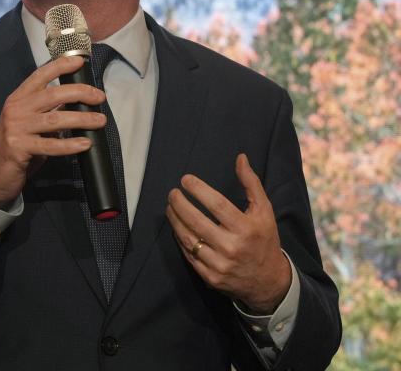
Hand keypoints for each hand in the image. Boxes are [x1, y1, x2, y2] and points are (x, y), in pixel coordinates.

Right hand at [0, 55, 106, 205]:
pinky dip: (70, 144)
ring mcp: (16, 128)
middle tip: (99, 97)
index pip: (40, 76)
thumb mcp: (28, 123)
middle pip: (52, 94)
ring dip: (82, 119)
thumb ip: (47, 111)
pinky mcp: (19, 148)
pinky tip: (84, 143)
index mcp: (18, 99)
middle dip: (80, 93)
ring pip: (55, 119)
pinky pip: (50, 145)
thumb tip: (74, 102)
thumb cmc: (13, 146)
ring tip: (99, 121)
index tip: (79, 62)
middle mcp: (16, 110)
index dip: (60, 66)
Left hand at [166, 154, 290, 313]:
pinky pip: (188, 254)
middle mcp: (233, 247)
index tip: (185, 180)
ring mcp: (220, 264)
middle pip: (196, 221)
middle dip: (179, 203)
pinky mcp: (210, 277)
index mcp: (247, 229)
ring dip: (175, 220)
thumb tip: (240, 158)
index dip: (198, 190)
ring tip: (171, 207)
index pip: (217, 205)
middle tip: (172, 193)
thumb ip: (251, 183)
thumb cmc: (264, 239)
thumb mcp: (264, 211)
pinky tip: (177, 226)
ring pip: (188, 238)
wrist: (268, 281)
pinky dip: (180, 238)